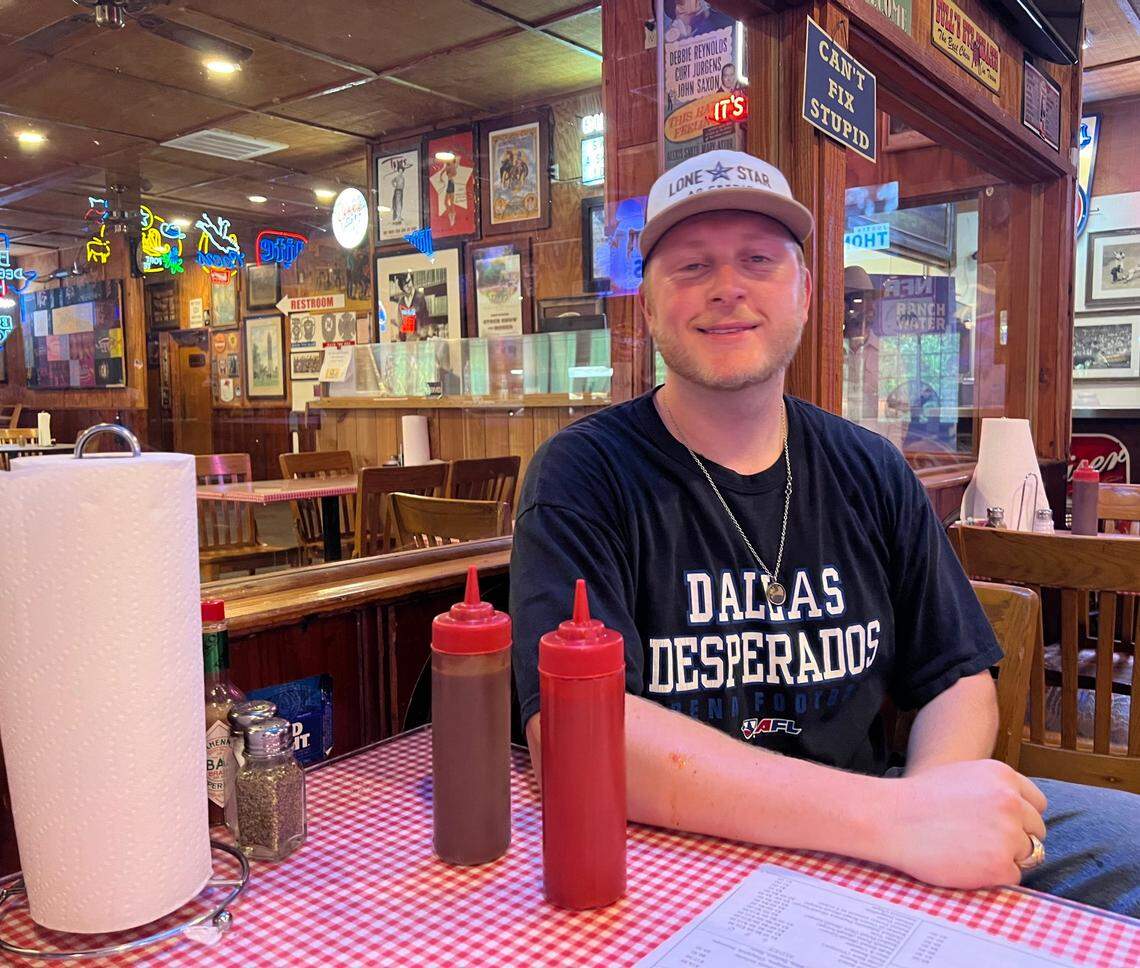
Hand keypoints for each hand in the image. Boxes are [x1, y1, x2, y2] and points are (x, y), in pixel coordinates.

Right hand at [880, 760, 1046, 889]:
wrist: (890, 818)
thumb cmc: (917, 799)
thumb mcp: (962, 776)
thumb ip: (993, 789)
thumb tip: (1017, 811)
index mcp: (1003, 776)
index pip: (1037, 803)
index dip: (1021, 816)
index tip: (1003, 824)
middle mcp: (1010, 801)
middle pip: (1036, 829)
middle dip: (1016, 837)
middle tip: (984, 841)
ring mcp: (1007, 834)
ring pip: (1029, 854)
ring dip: (1007, 856)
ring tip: (972, 851)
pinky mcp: (999, 865)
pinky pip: (1013, 876)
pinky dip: (993, 875)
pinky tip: (967, 863)